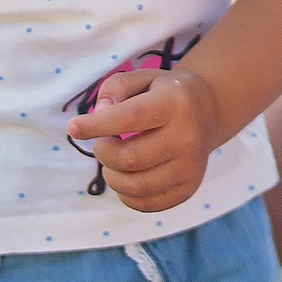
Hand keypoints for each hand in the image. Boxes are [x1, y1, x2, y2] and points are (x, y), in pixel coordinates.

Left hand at [69, 67, 225, 211]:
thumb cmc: (165, 93)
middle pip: (128, 158)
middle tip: (103, 142)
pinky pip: (145, 204)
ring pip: (134, 186)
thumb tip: (98, 114)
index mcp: (174, 104)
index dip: (96, 125)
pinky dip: (125, 194)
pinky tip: (126, 176)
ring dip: (111, 175)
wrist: (208, 112)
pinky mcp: (187, 189)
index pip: (130, 118)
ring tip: (113, 160)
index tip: (73, 127)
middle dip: (103, 151)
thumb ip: (115, 88)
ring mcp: (190, 168)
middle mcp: (187, 138)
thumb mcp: (143, 77)